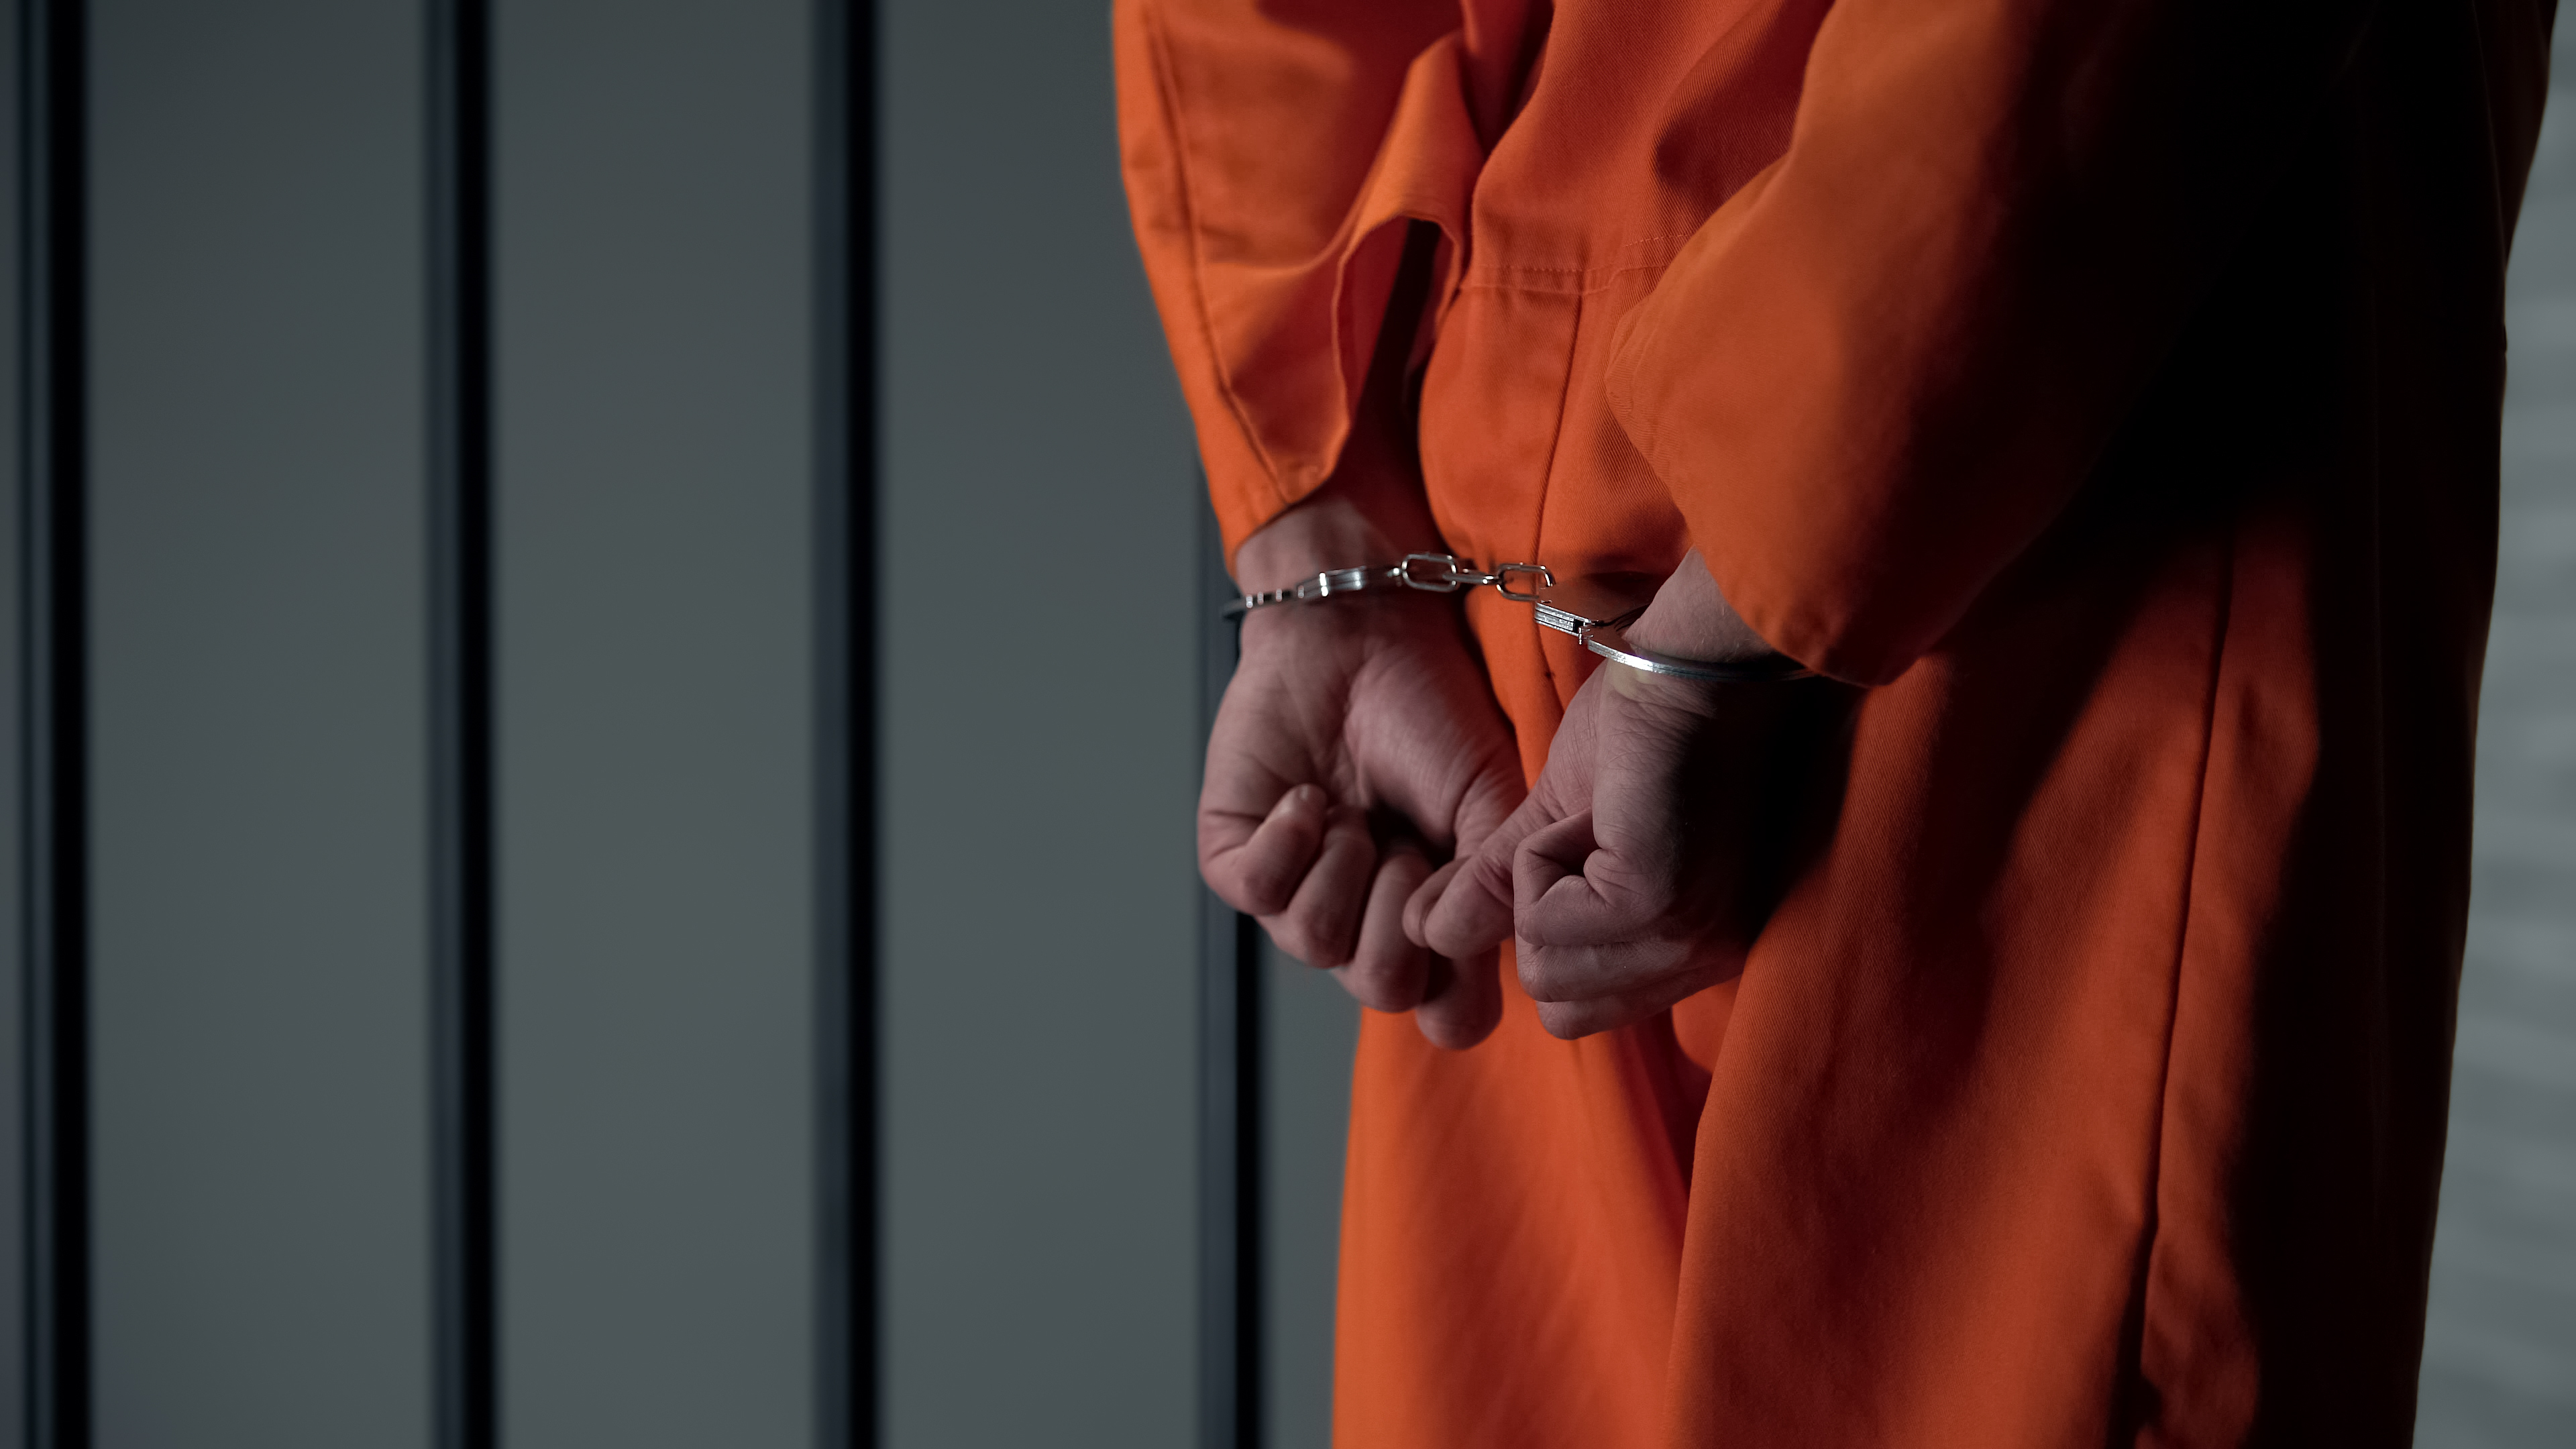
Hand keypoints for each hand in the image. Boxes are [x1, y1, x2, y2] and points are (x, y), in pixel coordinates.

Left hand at [1200, 494, 1524, 1048]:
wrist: (1362, 635)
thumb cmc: (1432, 711)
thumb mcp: (1494, 799)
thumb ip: (1497, 887)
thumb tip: (1463, 953)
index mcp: (1434, 921)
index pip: (1449, 1016)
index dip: (1458, 980)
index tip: (1464, 904)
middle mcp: (1365, 922)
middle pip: (1382, 989)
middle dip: (1402, 908)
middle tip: (1407, 839)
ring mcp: (1298, 894)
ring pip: (1315, 943)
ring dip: (1347, 863)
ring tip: (1354, 808)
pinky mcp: (1237, 859)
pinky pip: (1256, 893)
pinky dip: (1289, 840)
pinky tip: (1307, 797)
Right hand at [1415, 553, 1832, 1038]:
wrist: (1693, 662)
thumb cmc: (1645, 728)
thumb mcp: (1554, 826)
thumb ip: (1501, 889)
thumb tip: (1429, 935)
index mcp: (1691, 954)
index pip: (1577, 1011)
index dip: (1550, 932)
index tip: (1584, 853)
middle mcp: (1701, 961)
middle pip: (1560, 1008)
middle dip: (1543, 921)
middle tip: (1589, 837)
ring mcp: (1686, 938)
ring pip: (1546, 970)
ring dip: (1544, 884)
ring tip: (1599, 819)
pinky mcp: (1657, 904)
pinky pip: (1542, 919)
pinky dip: (1544, 854)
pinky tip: (1599, 807)